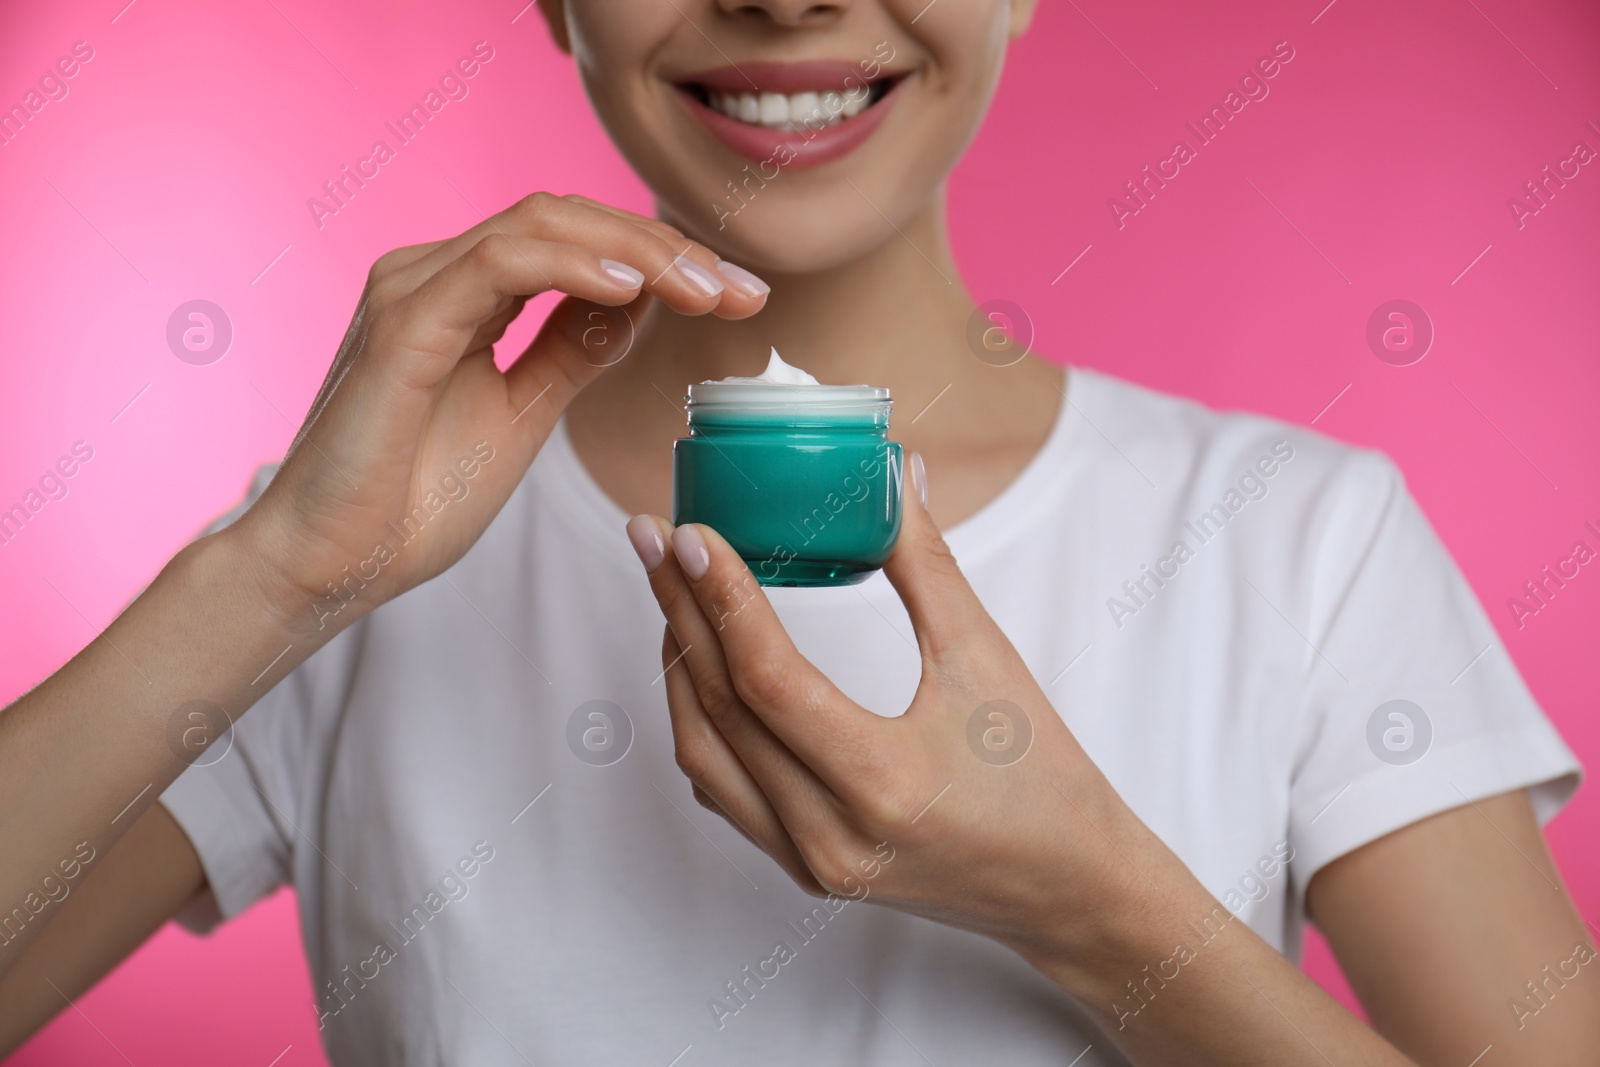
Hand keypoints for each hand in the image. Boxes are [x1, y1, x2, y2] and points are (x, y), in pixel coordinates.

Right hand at [237, 193, 767, 632]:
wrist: (330, 565)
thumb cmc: (411, 500)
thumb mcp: (523, 414)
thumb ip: (571, 352)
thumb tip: (639, 304)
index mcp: (464, 294)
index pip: (578, 244)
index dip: (664, 260)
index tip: (739, 299)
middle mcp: (436, 273)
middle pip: (569, 219)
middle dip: (667, 249)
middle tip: (743, 291)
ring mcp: (414, 289)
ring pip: (541, 227)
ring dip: (636, 252)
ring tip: (705, 290)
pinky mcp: (402, 323)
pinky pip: (499, 267)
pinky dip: (573, 268)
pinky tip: (635, 287)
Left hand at [627, 458, 1202, 998]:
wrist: (1067, 888)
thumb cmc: (1042, 777)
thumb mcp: (988, 660)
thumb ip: (928, 565)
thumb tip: (892, 475)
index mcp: (883, 782)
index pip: (767, 678)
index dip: (720, 596)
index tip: (689, 532)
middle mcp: (831, 835)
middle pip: (720, 707)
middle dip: (679, 610)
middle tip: (652, 539)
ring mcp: (810, 861)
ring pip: (704, 754)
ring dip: (679, 667)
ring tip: (672, 592)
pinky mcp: (805, 870)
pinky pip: (723, 790)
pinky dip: (701, 723)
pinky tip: (700, 669)